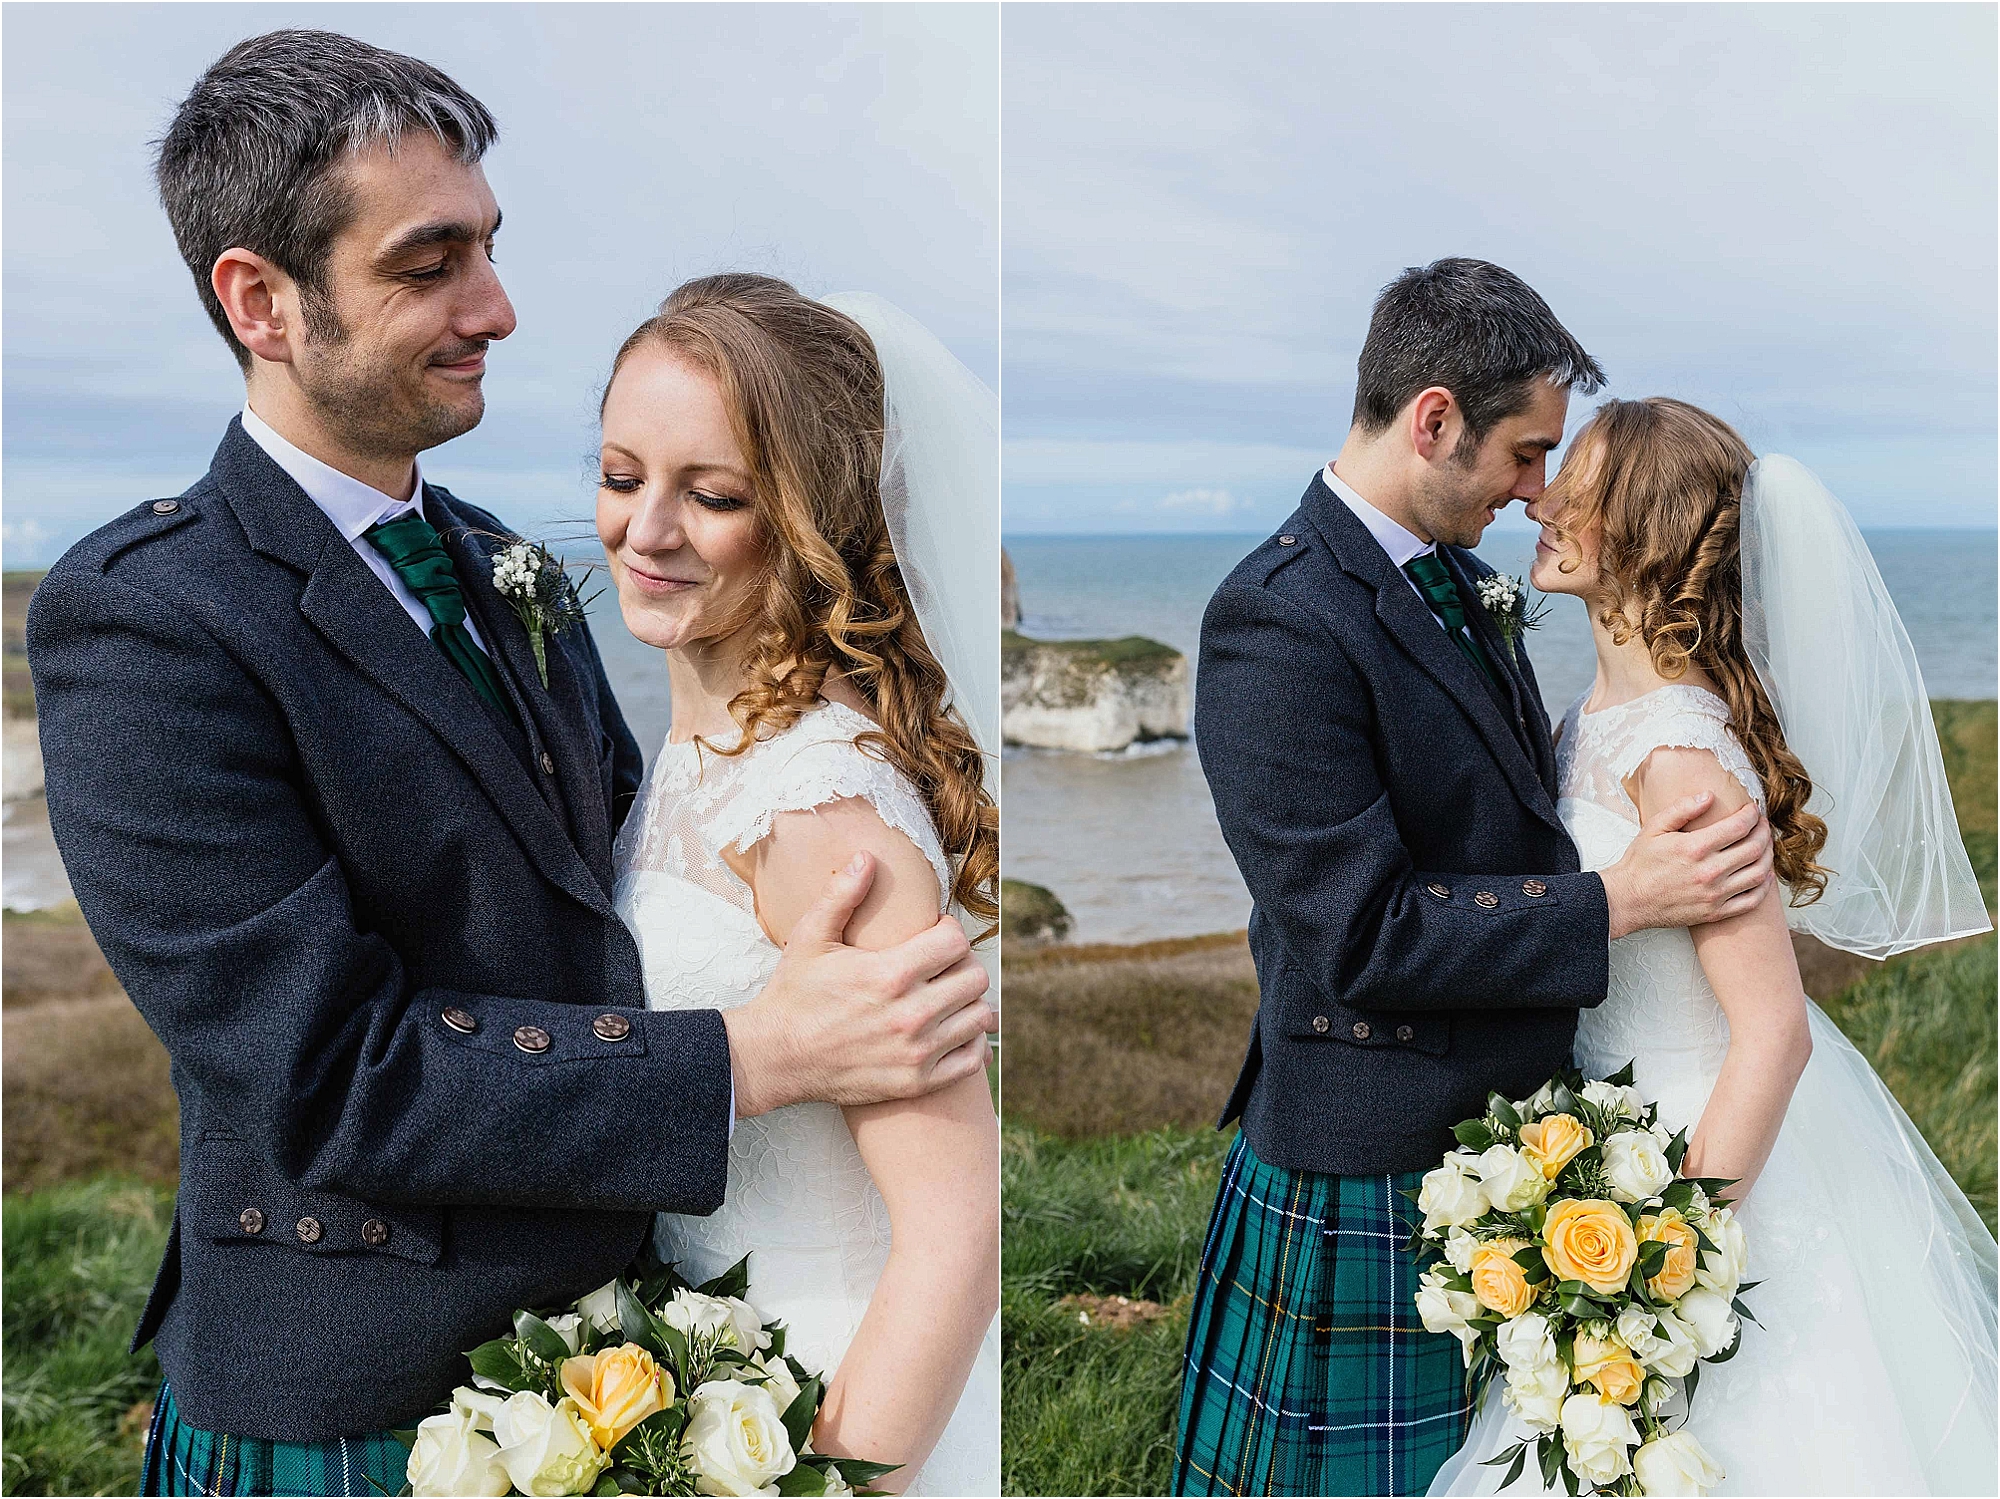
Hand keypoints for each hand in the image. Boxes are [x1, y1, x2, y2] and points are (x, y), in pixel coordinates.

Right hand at [722, 852, 994, 1116]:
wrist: (775, 1058)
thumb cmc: (793, 994)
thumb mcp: (810, 938)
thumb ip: (841, 895)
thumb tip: (867, 857)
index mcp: (889, 974)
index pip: (956, 941)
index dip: (947, 930)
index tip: (932, 934)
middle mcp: (910, 1014)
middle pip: (975, 977)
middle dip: (961, 964)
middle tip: (941, 965)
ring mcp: (916, 1052)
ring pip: (978, 1016)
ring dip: (968, 1002)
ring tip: (944, 995)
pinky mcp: (916, 1082)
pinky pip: (972, 1058)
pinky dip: (970, 1041)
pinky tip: (950, 1029)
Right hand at [1601, 792, 1775, 938]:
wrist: (1628, 900)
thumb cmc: (1640, 863)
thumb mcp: (1654, 828)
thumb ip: (1682, 809)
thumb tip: (1709, 796)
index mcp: (1695, 848)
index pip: (1739, 826)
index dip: (1752, 815)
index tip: (1753, 810)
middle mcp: (1709, 871)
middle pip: (1754, 848)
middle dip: (1764, 832)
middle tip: (1763, 825)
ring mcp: (1714, 894)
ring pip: (1758, 873)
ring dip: (1768, 856)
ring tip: (1765, 846)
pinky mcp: (1715, 913)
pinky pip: (1751, 901)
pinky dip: (1764, 887)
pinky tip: (1763, 875)